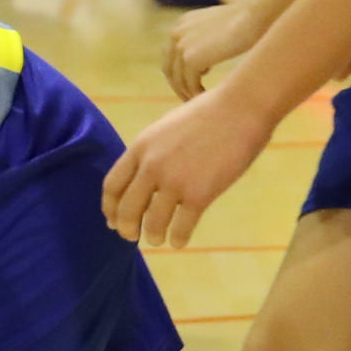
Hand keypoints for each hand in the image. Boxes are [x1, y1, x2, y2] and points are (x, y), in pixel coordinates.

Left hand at [105, 82, 276, 247]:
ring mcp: (174, 181)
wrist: (240, 109)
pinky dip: (178, 239)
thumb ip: (152, 152)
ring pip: (152, 222)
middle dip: (126, 228)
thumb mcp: (166, 128)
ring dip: (153, 236)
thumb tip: (144, 177)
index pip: (112, 185)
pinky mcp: (199, 194)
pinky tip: (179, 241)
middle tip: (131, 237)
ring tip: (157, 240)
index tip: (112, 220)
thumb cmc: (208, 114)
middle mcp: (151, 166)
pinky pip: (181, 227)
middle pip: (128, 208)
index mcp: (140, 147)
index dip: (110, 208)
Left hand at [161, 1, 254, 100]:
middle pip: (169, 68)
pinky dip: (196, 94)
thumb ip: (205, 43)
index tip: (188, 85)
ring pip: (178, 79)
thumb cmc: (245, 22)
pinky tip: (206, 98)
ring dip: (187, 93)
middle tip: (190, 99)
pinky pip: (189, 84)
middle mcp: (176, 33)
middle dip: (179, 85)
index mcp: (182, 24)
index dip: (177, 72)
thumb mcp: (216, 29)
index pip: (171, 55)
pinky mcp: (191, 59)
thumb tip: (203, 68)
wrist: (254, 16)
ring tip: (199, 102)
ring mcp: (181, 46)